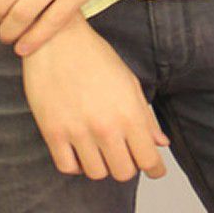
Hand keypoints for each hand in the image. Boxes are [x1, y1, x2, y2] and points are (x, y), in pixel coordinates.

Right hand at [21, 15, 169, 181]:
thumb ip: (146, 117)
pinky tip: (79, 151)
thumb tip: (161, 143)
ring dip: (101, 165)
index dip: (155, 168)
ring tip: (100, 149)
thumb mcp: (129, 82)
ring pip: (96, 174)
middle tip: (124, 153)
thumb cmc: (95, 56)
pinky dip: (76, 165)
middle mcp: (105, 126)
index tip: (154, 168)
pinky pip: (68, 168)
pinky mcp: (53, 132)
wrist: (57, 39)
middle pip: (123, 172)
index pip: (148, 159)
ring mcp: (78, 131)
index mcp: (129, 113)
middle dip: (128, 165)